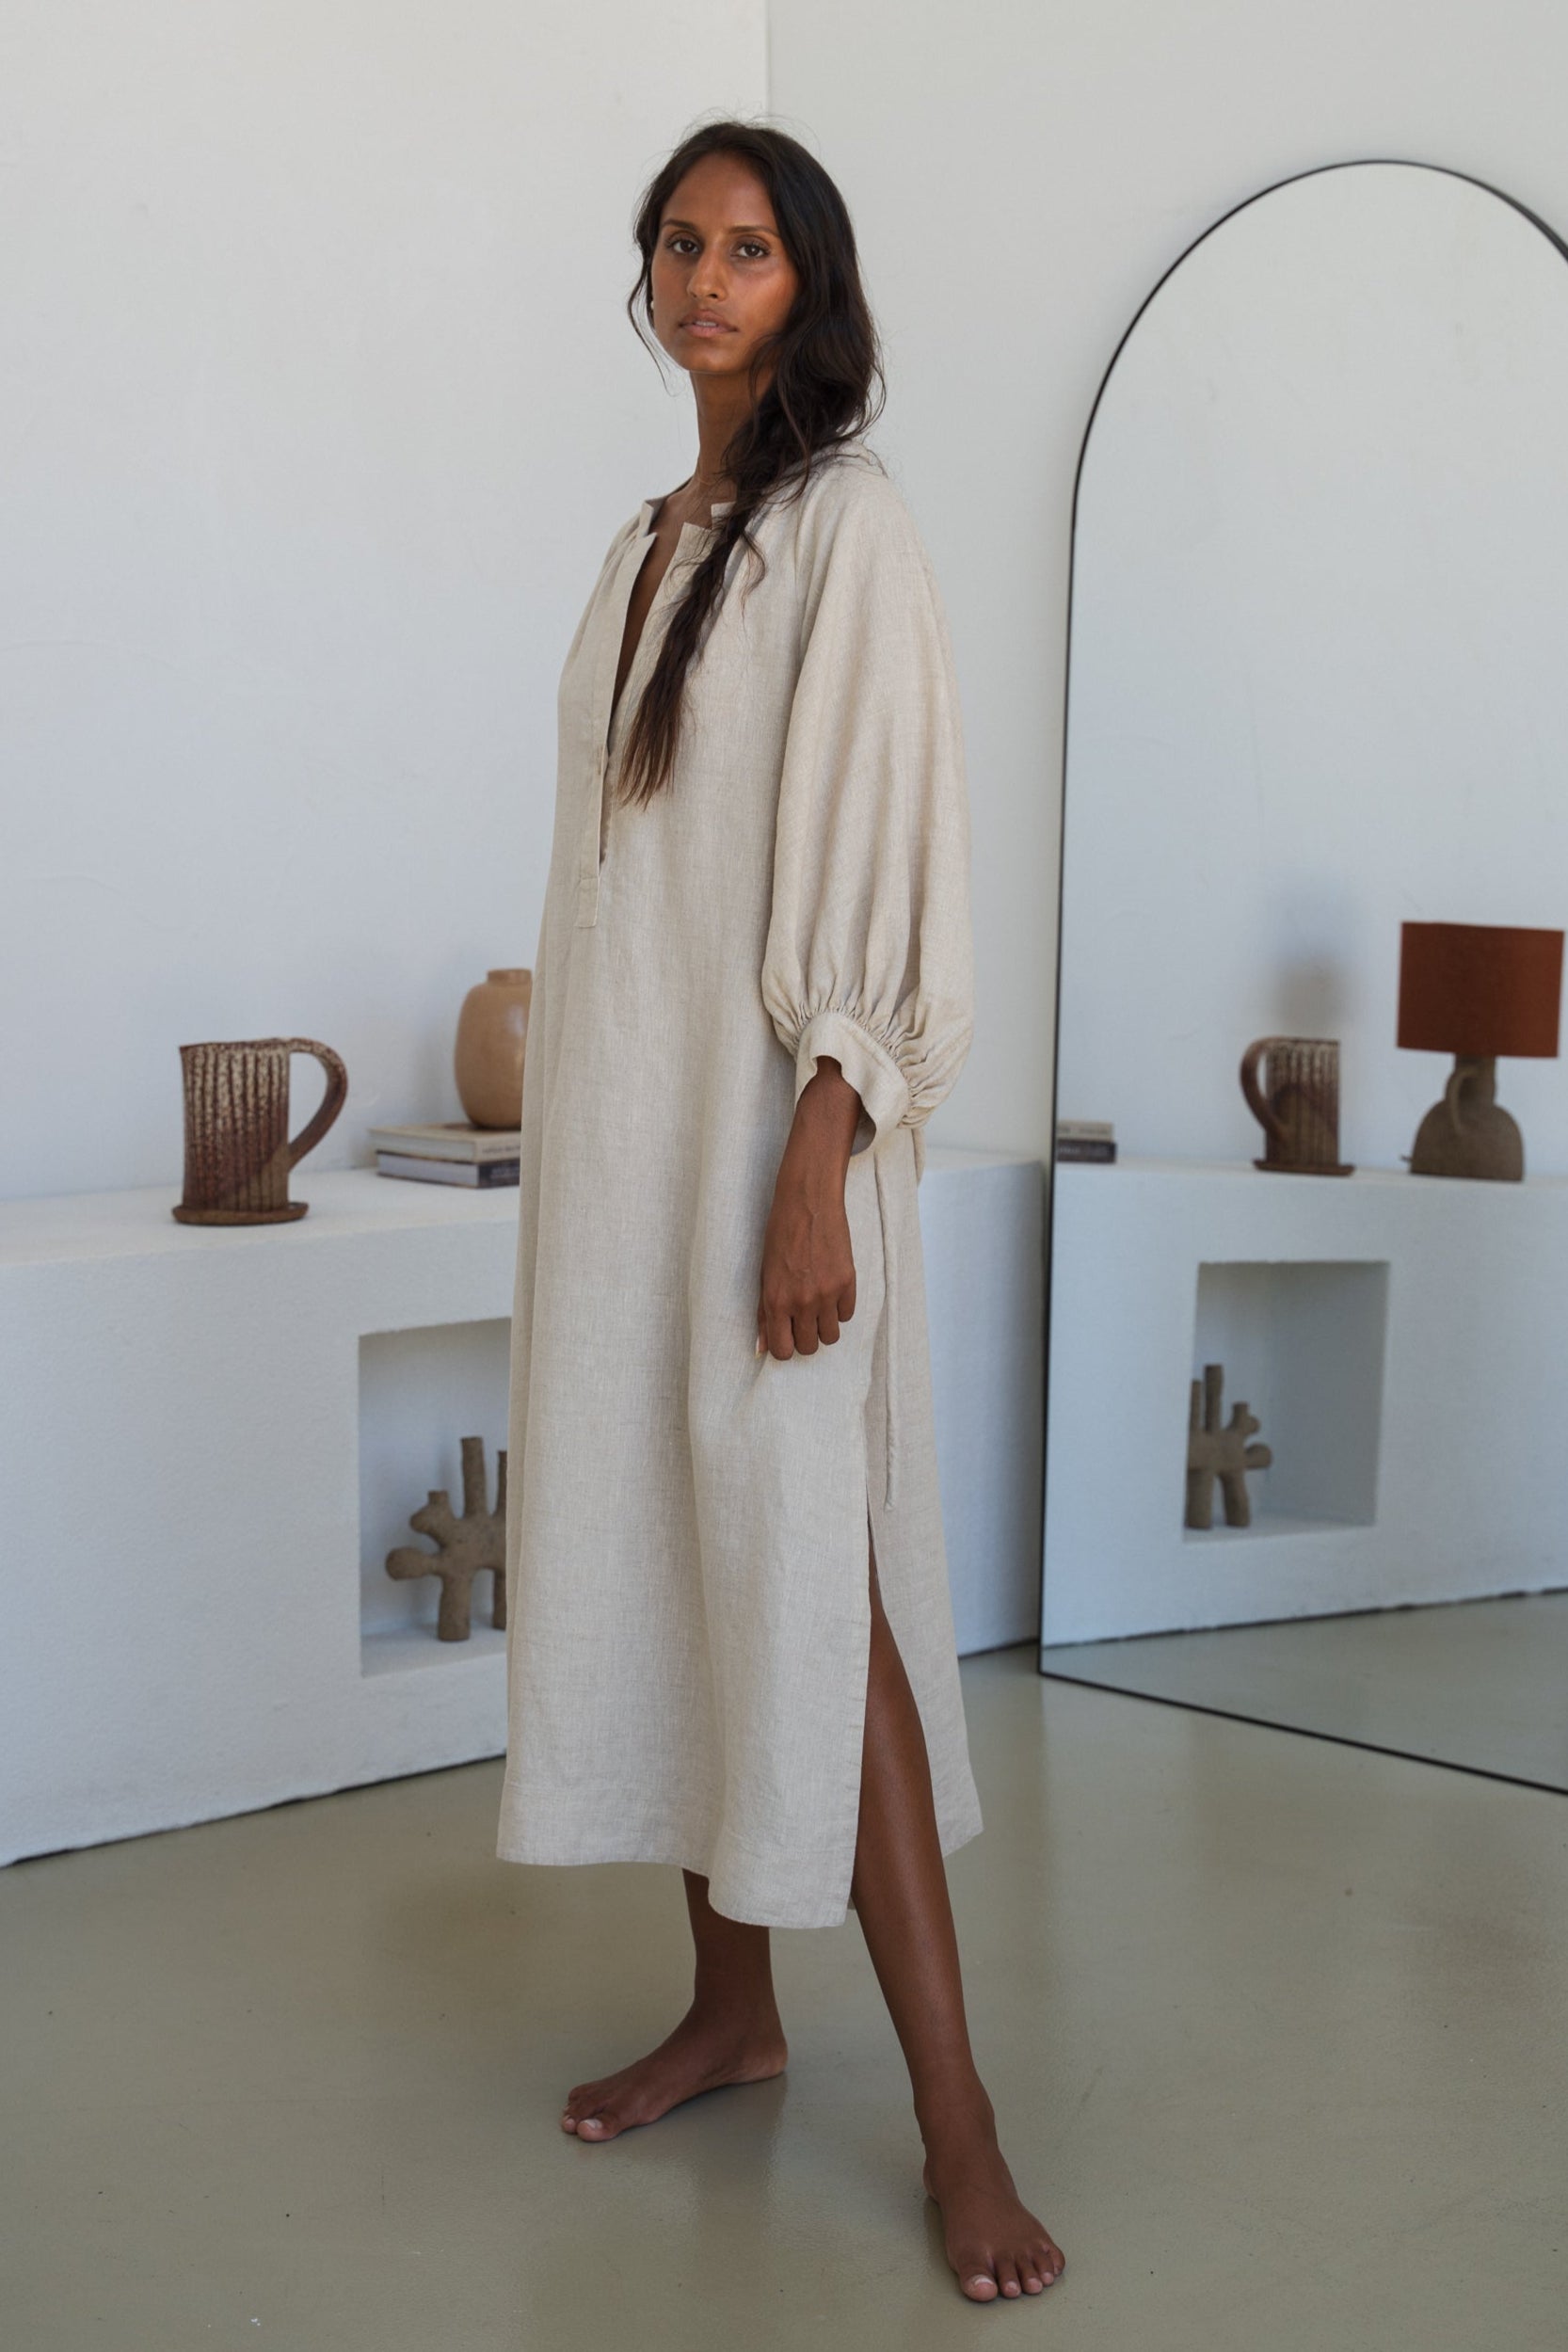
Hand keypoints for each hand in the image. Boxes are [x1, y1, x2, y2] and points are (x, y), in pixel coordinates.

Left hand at [757, 1058, 859, 1359]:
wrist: (808, 1201)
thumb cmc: (780, 1233)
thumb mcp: (765, 1273)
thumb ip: (764, 1312)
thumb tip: (761, 1347)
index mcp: (776, 1300)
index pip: (783, 1350)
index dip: (785, 1347)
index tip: (786, 1334)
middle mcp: (802, 1302)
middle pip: (810, 1347)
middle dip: (805, 1337)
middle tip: (802, 1318)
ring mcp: (827, 1293)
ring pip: (831, 1336)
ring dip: (824, 1325)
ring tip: (817, 1305)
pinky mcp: (848, 1282)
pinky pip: (847, 1315)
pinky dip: (840, 1308)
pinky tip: (831, 1289)